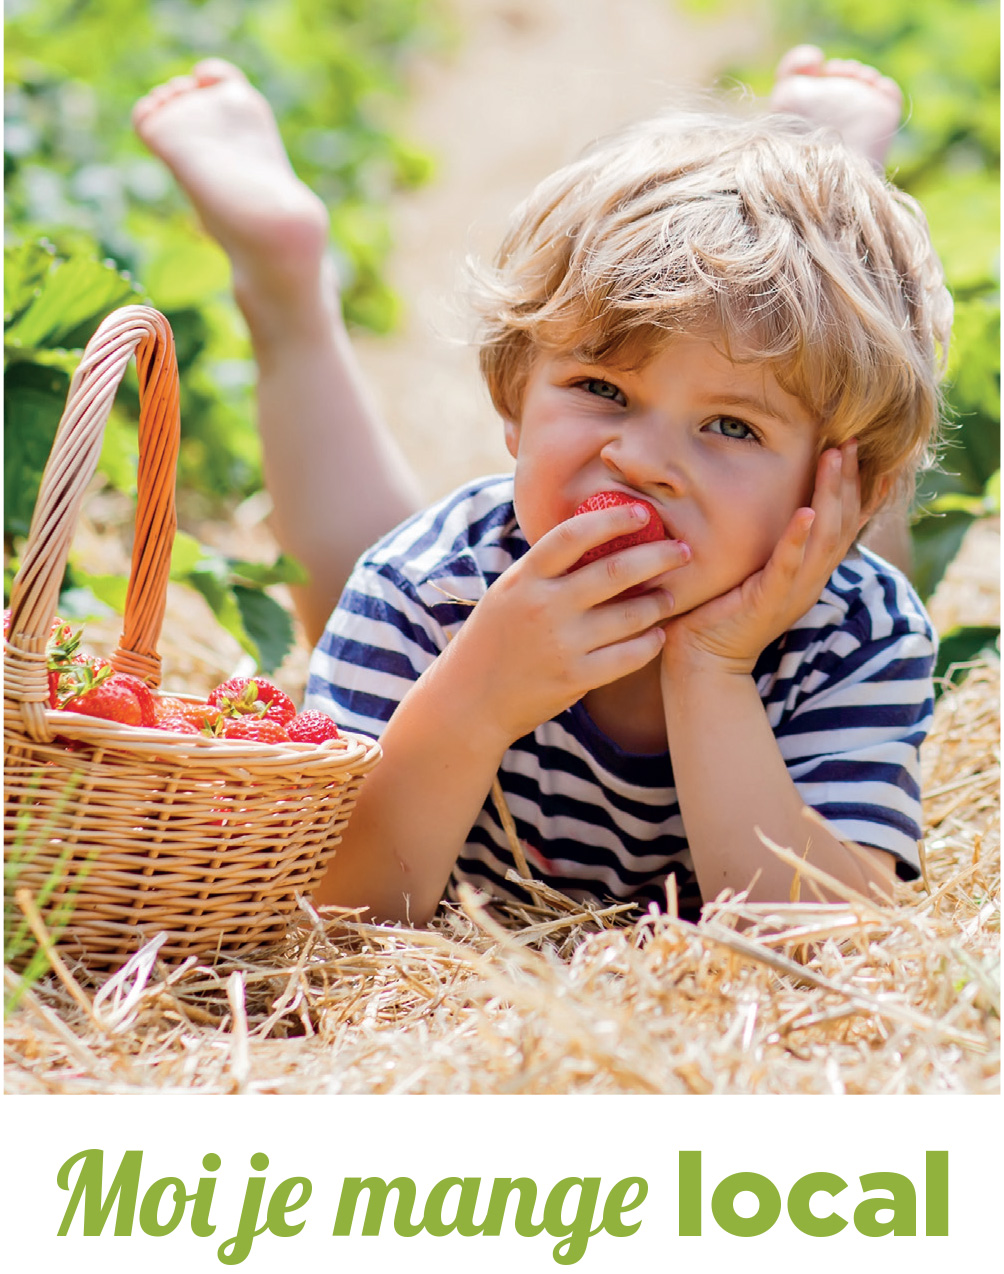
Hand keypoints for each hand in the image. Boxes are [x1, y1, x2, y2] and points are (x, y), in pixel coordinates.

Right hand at [443, 500, 689, 745]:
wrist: (469, 699)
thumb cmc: (494, 639)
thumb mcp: (509, 592)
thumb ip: (546, 568)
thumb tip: (594, 533)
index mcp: (525, 579)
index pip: (573, 536)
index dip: (612, 519)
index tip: (643, 514)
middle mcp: (544, 607)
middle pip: (614, 571)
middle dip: (658, 557)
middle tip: (683, 551)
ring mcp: (561, 645)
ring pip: (630, 615)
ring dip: (659, 603)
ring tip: (671, 596)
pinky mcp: (575, 679)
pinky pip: (628, 656)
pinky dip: (650, 642)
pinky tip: (657, 635)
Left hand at [662, 441, 862, 675]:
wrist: (703, 660)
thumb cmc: (721, 611)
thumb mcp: (755, 570)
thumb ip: (770, 543)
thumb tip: (770, 502)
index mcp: (810, 572)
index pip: (845, 524)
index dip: (858, 488)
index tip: (862, 451)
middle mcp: (811, 580)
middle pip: (843, 523)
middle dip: (849, 479)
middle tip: (852, 440)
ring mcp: (793, 591)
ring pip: (825, 537)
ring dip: (832, 494)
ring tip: (836, 458)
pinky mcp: (769, 601)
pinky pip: (788, 565)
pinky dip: (798, 537)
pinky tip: (806, 511)